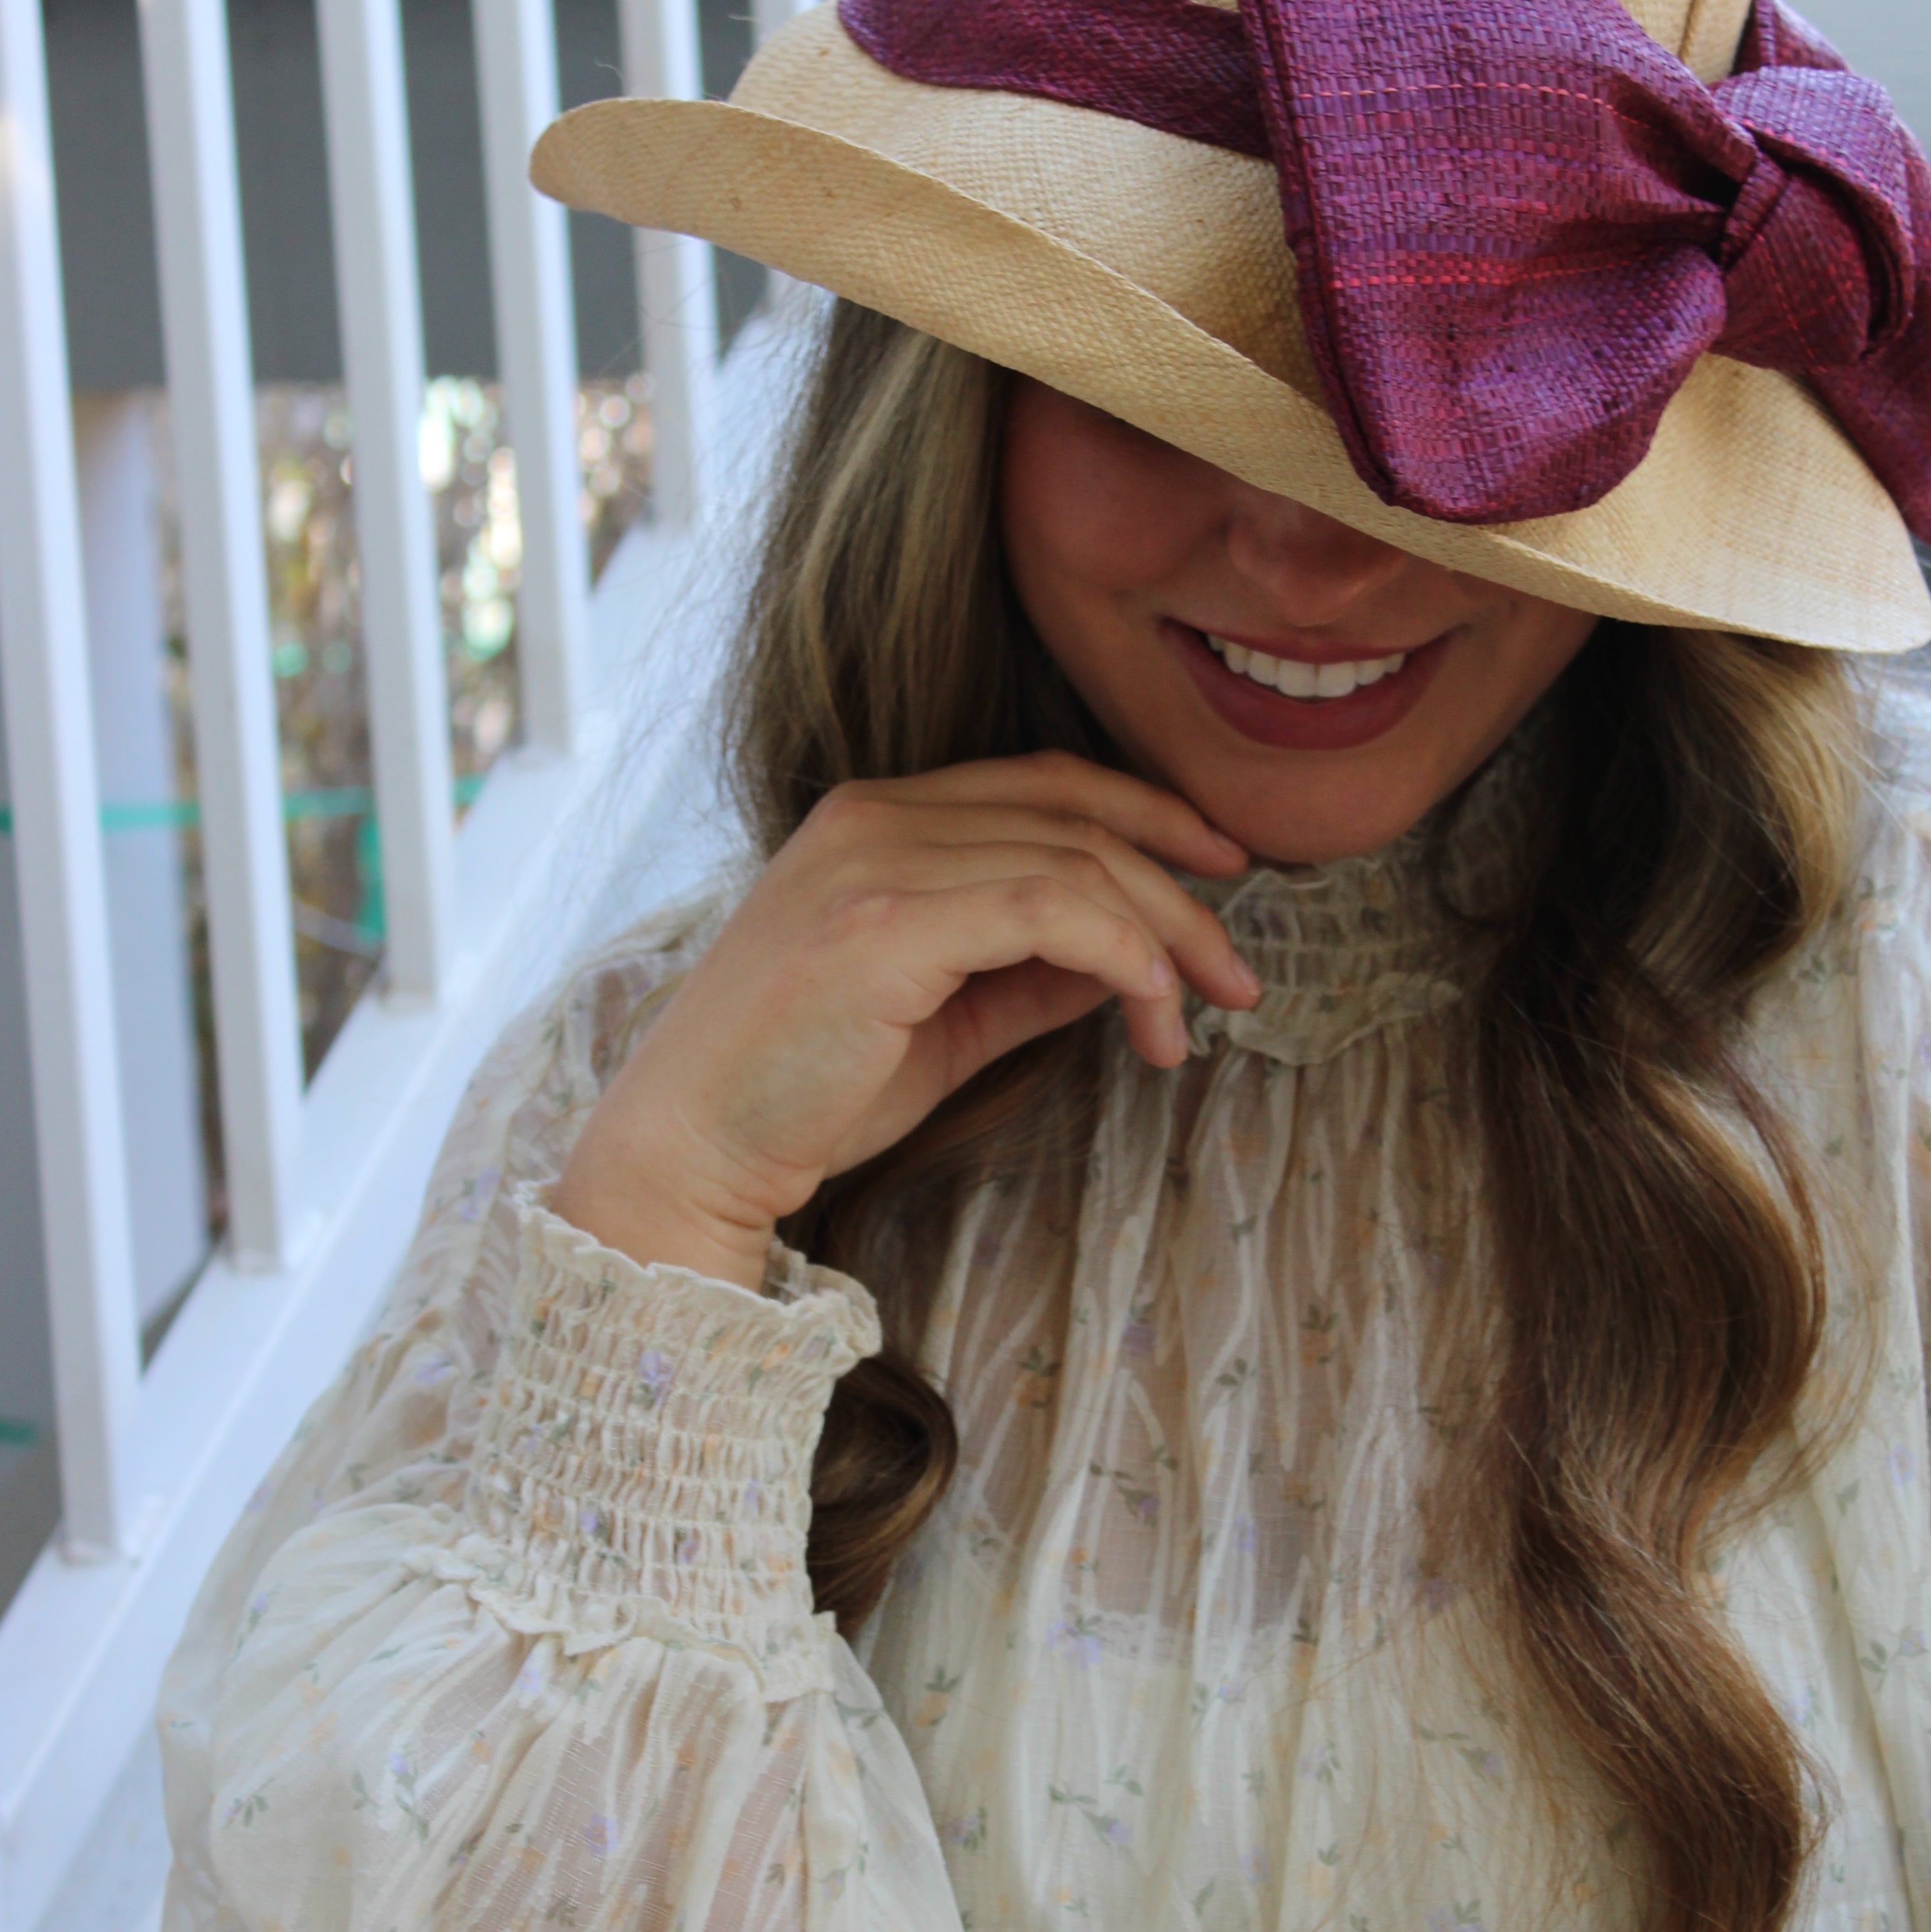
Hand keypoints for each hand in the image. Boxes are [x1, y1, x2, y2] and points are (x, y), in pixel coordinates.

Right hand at [547, 753, 1256, 1288]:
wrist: (691, 1147)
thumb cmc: (807, 1091)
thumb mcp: (947, 1018)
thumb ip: (1034, 972)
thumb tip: (1136, 955)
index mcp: (877, 817)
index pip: (1044, 783)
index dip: (1149, 814)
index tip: (1224, 867)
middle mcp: (875, 815)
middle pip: (1076, 818)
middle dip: (1180, 888)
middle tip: (1239, 971)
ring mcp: (875, 860)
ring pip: (1076, 862)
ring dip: (1163, 939)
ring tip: (1192, 1016)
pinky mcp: (886, 922)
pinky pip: (1050, 908)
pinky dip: (1122, 951)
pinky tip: (1151, 1005)